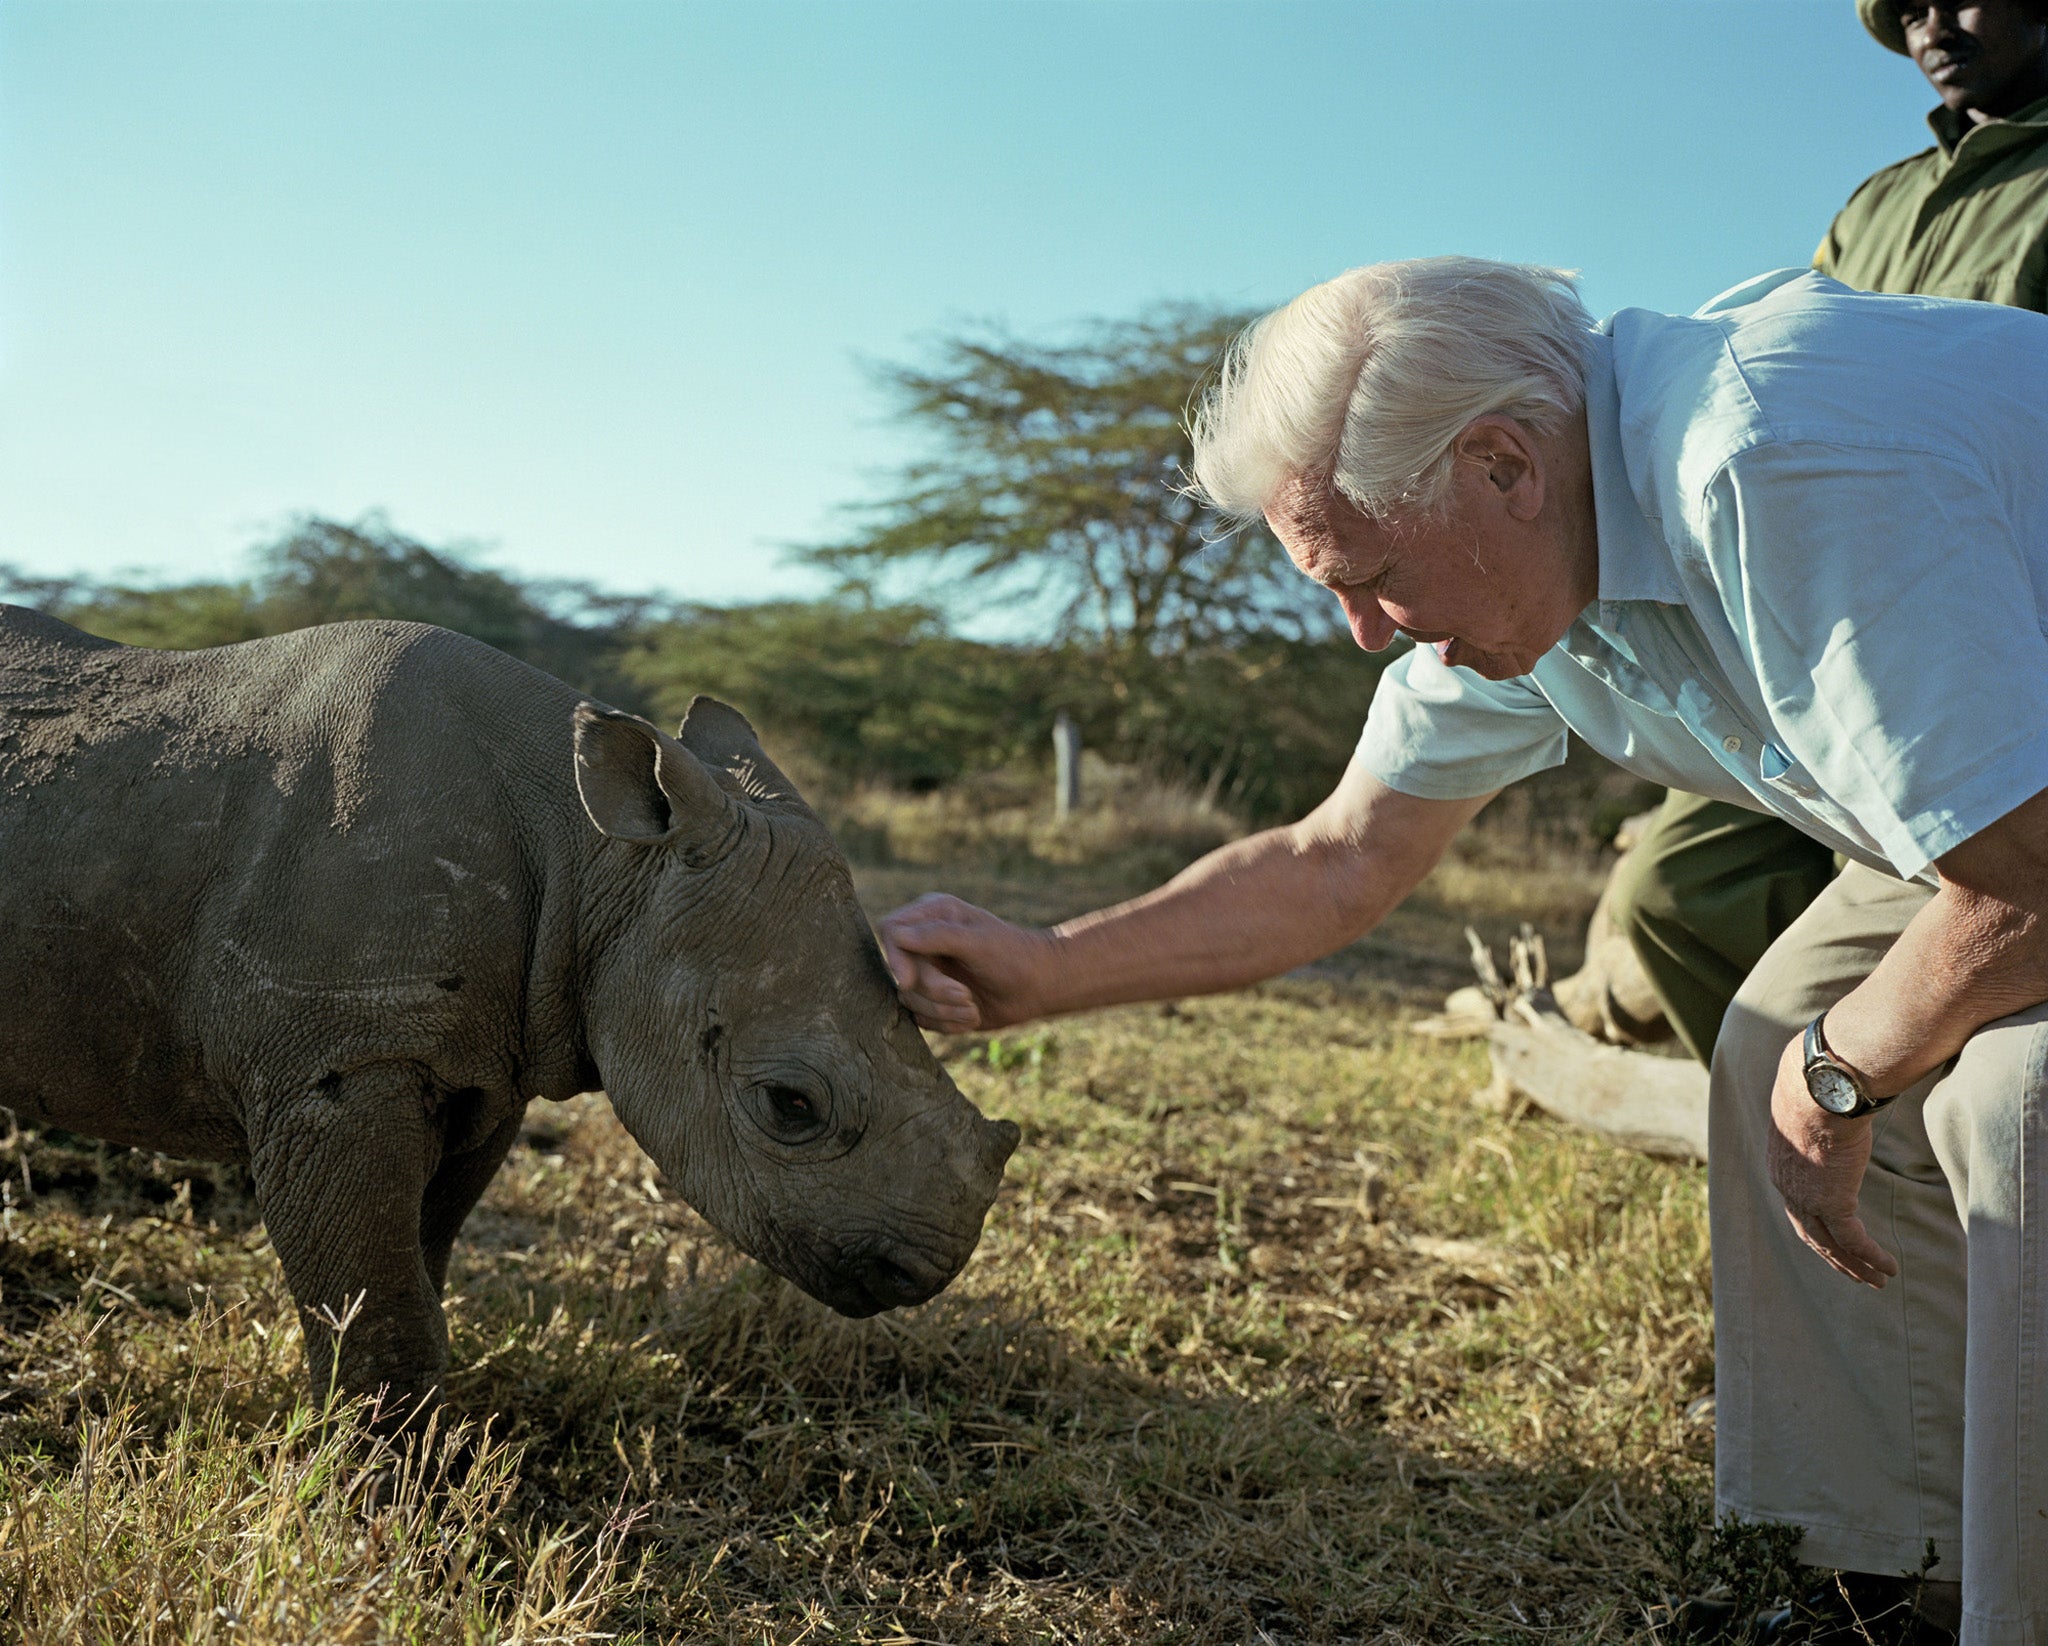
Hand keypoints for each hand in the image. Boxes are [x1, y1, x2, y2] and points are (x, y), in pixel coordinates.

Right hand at [878, 893, 1059, 1033]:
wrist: (1041, 986)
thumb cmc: (1014, 956)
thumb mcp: (977, 942)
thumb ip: (937, 935)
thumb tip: (896, 935)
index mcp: (933, 915)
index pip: (891, 931)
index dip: (896, 958)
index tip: (910, 980)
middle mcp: (925, 943)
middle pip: (900, 973)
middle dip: (933, 991)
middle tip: (966, 996)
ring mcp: (929, 972)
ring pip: (909, 1000)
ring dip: (943, 1011)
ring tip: (973, 1008)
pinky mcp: (935, 1001)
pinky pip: (922, 1020)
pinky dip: (947, 1024)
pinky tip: (971, 1017)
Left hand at [1766, 1033, 1898, 1287]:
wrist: (1819, 1088)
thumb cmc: (1819, 1088)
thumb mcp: (1812, 1108)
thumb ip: (1821, 1116)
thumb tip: (1839, 1096)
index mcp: (1781, 1166)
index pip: (1797, 1207)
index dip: (1816, 1228)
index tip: (1834, 1242)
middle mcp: (1787, 1188)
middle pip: (1811, 1234)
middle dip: (1835, 1258)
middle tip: (1857, 1274)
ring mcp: (1807, 1198)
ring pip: (1832, 1245)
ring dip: (1856, 1266)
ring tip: (1879, 1281)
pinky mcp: (1832, 1202)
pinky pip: (1854, 1241)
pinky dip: (1872, 1258)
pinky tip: (1890, 1268)